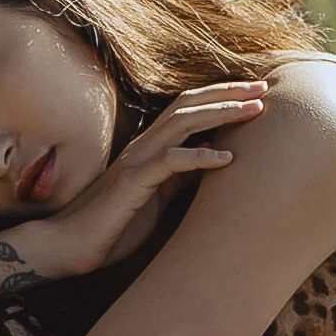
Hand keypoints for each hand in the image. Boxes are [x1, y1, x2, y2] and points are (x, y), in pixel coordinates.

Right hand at [38, 80, 267, 277]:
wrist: (71, 245)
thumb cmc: (114, 225)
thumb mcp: (157, 197)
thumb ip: (180, 177)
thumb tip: (213, 160)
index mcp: (150, 147)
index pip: (188, 109)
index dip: (220, 97)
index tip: (255, 95)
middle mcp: (144, 146)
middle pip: (188, 105)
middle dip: (227, 94)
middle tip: (263, 89)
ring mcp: (137, 161)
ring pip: (182, 124)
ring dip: (221, 114)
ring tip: (255, 112)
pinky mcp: (132, 183)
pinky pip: (169, 163)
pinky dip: (199, 156)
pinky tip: (226, 158)